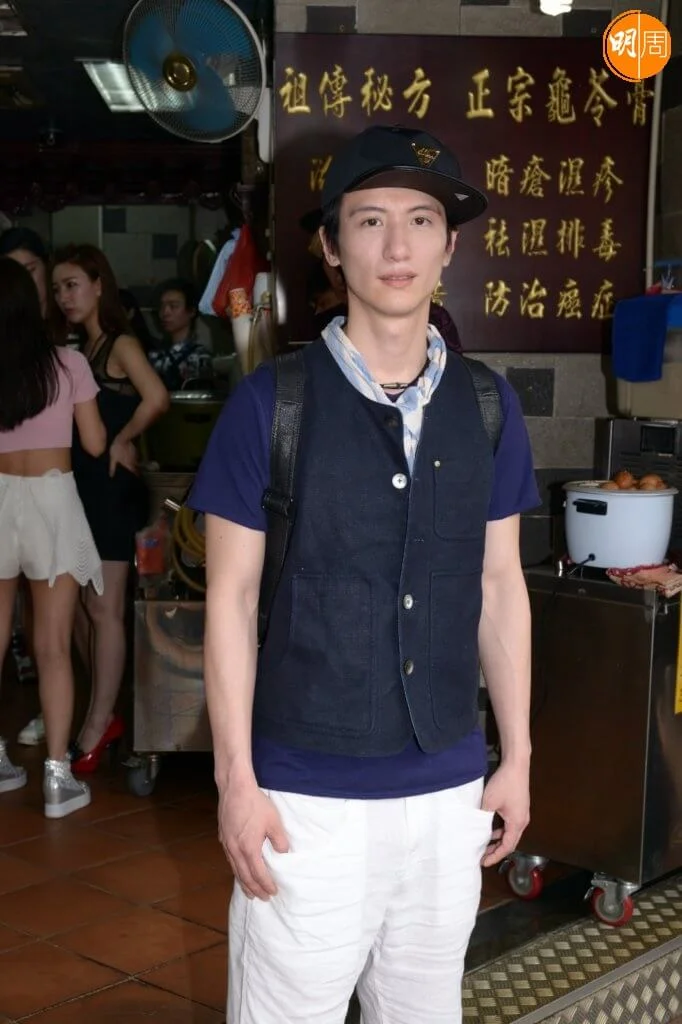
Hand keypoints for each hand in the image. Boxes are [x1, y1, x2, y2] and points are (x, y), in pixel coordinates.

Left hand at [109, 437, 137, 477]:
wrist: (122, 438)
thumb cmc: (116, 450)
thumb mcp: (113, 459)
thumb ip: (112, 468)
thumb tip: (111, 476)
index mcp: (129, 465)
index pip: (135, 472)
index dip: (135, 475)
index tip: (135, 477)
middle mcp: (134, 461)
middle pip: (136, 467)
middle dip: (135, 470)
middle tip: (132, 472)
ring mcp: (136, 455)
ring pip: (136, 461)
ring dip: (134, 464)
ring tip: (131, 464)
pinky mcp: (135, 450)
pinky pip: (135, 456)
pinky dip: (133, 458)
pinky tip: (129, 457)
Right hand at [218, 781, 289, 899]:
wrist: (235, 788)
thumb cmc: (255, 804)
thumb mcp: (274, 821)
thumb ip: (280, 840)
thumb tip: (283, 852)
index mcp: (249, 848)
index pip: (258, 874)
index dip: (266, 885)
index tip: (273, 893)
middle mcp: (235, 850)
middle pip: (244, 876)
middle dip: (255, 889)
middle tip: (263, 898)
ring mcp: (227, 844)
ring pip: (235, 869)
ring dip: (243, 883)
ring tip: (249, 892)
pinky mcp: (223, 837)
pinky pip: (230, 860)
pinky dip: (236, 870)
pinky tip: (239, 869)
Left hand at [480, 761, 529, 867]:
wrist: (516, 765)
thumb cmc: (504, 783)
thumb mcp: (489, 802)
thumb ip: (482, 817)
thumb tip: (474, 828)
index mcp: (517, 823)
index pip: (507, 847)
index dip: (495, 856)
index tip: (484, 862)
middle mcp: (522, 821)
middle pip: (510, 842)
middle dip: (496, 850)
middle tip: (483, 856)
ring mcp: (522, 814)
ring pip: (510, 833)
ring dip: (498, 840)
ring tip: (485, 845)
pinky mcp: (519, 807)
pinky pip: (510, 824)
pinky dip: (500, 830)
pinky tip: (490, 828)